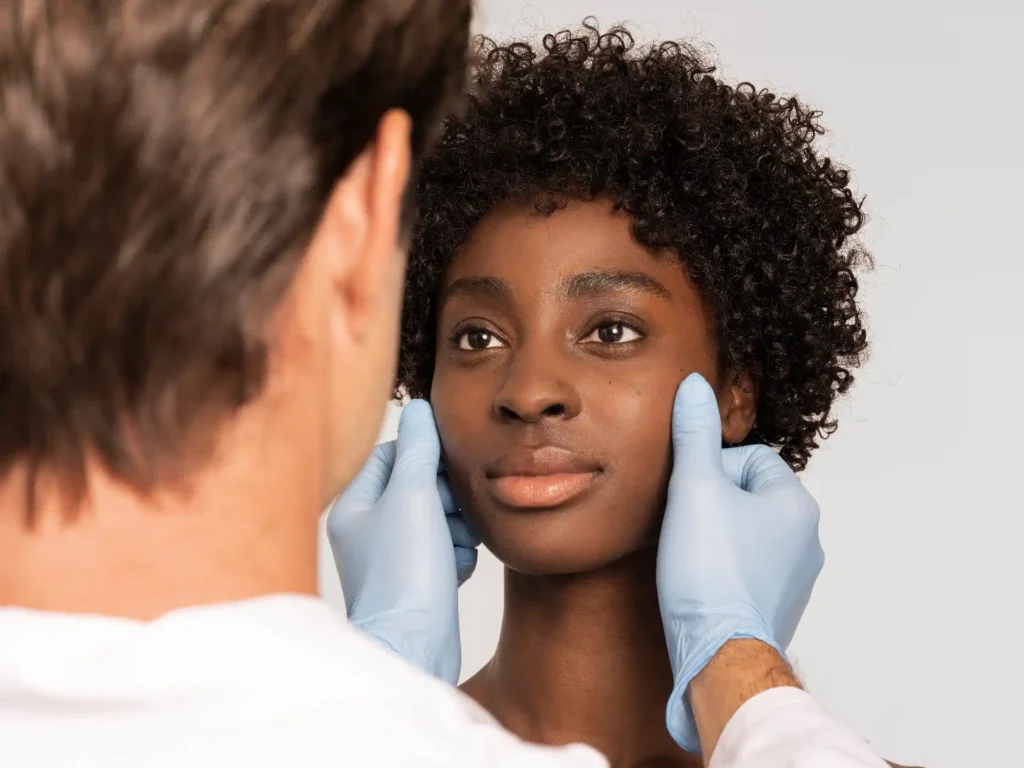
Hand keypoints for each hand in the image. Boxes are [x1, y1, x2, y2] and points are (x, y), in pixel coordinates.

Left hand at [326, 400, 479, 684]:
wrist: (414, 648)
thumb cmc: (405, 573)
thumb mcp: (413, 496)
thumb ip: (419, 449)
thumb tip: (419, 409)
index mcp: (354, 505)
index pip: (392, 453)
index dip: (426, 455)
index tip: (448, 467)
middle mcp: (368, 530)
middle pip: (420, 484)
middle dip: (447, 496)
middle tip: (452, 512)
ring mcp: (392, 557)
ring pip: (439, 516)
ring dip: (457, 526)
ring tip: (454, 545)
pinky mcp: (416, 582)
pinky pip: (446, 548)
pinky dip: (458, 553)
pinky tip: (457, 569)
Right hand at [657, 374, 823, 753]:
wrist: (720, 654)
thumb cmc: (709, 572)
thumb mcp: (693, 487)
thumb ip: (694, 433)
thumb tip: (693, 386)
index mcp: (795, 503)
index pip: (748, 458)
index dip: (709, 471)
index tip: (687, 498)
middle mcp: (807, 539)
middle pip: (747, 495)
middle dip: (711, 504)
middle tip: (684, 526)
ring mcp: (795, 577)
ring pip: (746, 533)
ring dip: (716, 537)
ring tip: (690, 558)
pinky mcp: (777, 607)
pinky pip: (747, 570)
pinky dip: (723, 571)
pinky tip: (700, 585)